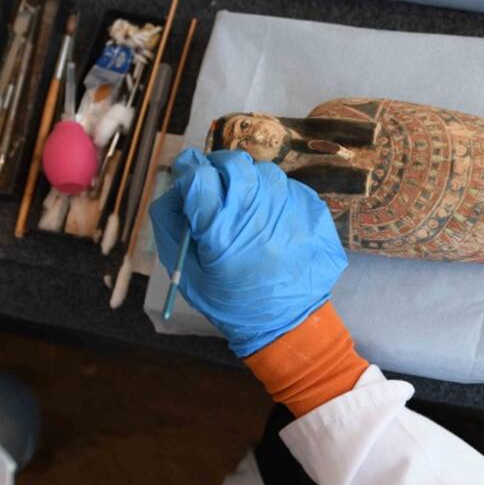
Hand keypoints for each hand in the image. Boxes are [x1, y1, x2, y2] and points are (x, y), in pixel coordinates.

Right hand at [149, 149, 347, 356]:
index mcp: (221, 230)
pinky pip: (287, 186)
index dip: (188, 170)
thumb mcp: (187, 272)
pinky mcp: (312, 211)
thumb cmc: (231, 301)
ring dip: (248, 180)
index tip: (187, 173)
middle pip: (232, 164)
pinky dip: (273, 195)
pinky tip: (270, 219)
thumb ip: (171, 224)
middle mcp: (256, 212)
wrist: (288, 320)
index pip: (198, 176)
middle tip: (214, 182)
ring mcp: (289, 209)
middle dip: (217, 167)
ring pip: (262, 171)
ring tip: (245, 206)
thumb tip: (175, 187)